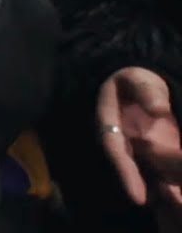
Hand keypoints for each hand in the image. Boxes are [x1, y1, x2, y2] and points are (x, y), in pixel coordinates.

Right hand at [99, 67, 181, 208]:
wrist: (138, 83)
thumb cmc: (134, 81)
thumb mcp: (138, 79)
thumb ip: (147, 92)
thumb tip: (158, 111)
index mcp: (110, 125)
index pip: (117, 153)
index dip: (128, 176)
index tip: (139, 198)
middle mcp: (123, 143)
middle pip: (133, 170)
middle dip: (147, 190)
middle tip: (162, 206)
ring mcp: (138, 149)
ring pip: (148, 173)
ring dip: (162, 188)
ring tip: (177, 204)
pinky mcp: (154, 152)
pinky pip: (162, 170)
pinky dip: (171, 182)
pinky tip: (180, 195)